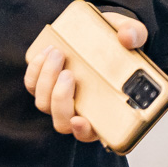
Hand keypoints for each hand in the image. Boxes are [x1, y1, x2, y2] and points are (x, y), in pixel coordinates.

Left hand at [24, 10, 147, 144]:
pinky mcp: (46, 84)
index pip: (91, 133)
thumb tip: (128, 37)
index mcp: (104, 111)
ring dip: (46, 80)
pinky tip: (45, 53)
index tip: (80, 120)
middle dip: (61, 98)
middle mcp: (79, 111)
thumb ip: (135, 35)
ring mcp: (60, 100)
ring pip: (44, 103)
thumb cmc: (120, 44)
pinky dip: (34, 71)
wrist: (105, 33)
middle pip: (61, 121)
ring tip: (57, 54)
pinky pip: (32, 85)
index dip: (83, 131)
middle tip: (68, 73)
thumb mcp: (135, 36)